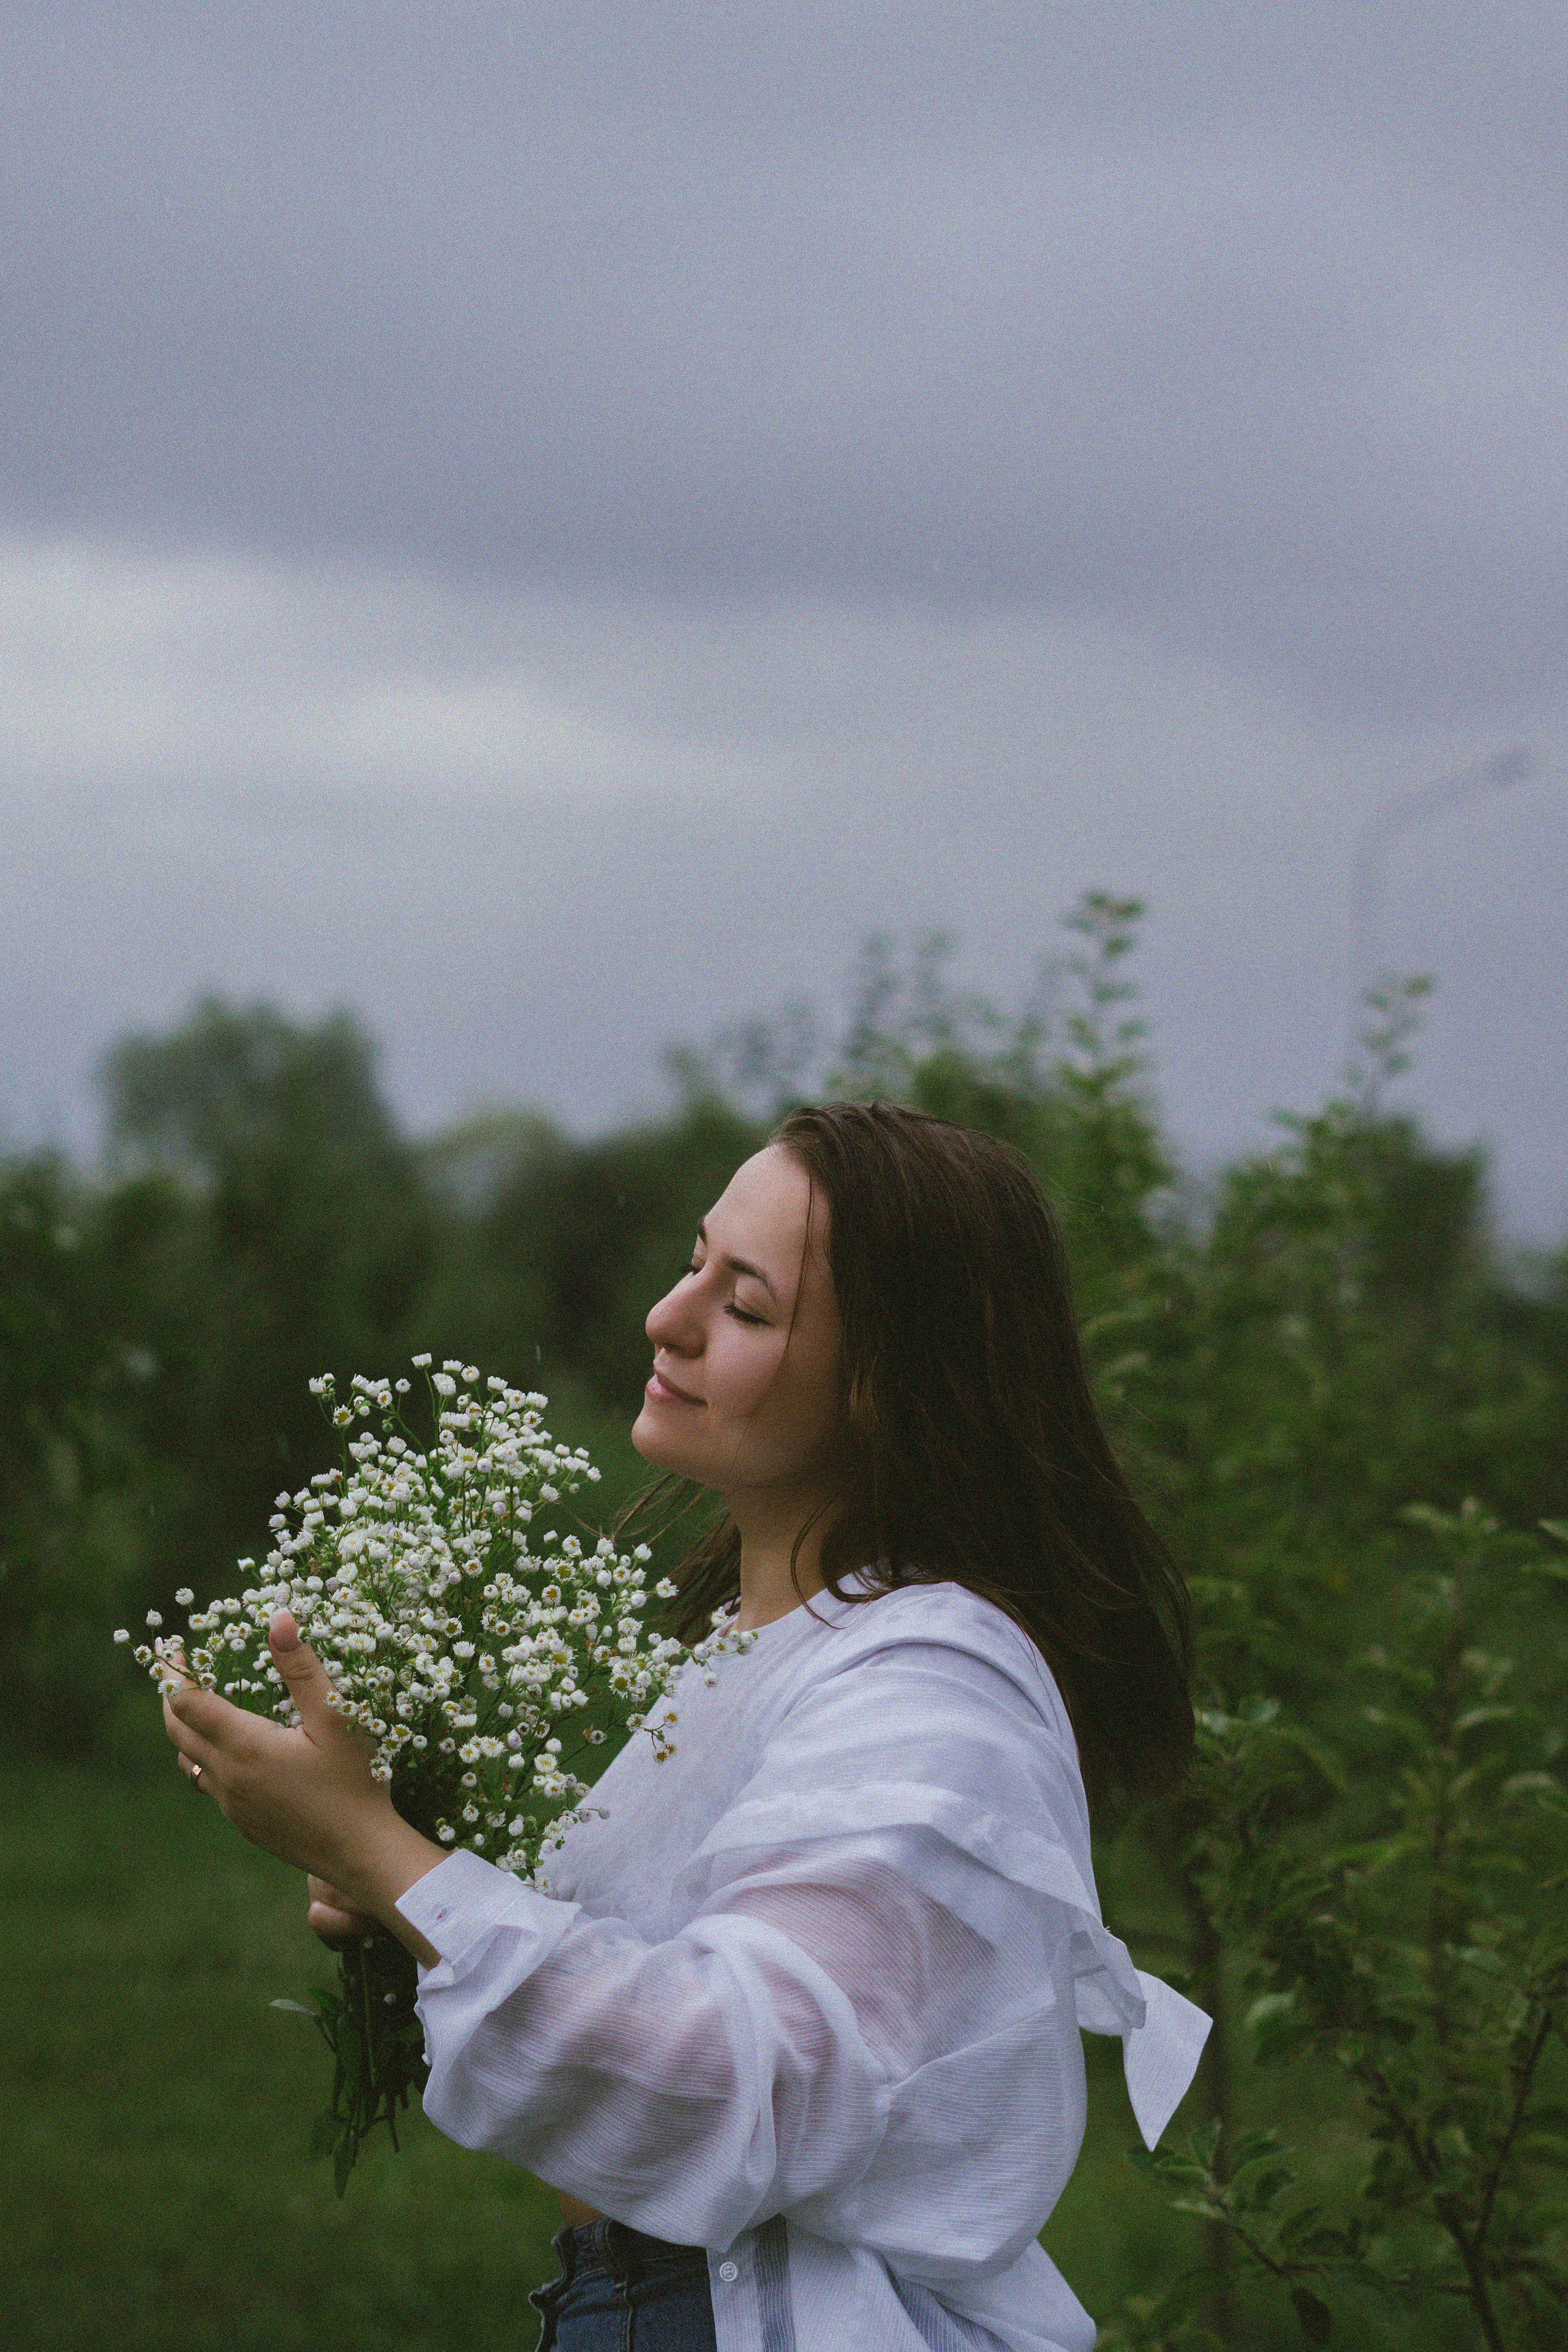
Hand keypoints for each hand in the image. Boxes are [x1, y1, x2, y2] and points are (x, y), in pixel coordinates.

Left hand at [163, 1611, 444, 1963]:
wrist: (361, 1853)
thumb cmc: (355, 1781)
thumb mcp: (334, 1718)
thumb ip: (302, 1669)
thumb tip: (278, 1619)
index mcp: (245, 1747)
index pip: (187, 1702)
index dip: (175, 1672)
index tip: (174, 1646)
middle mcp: (227, 1777)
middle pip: (177, 1730)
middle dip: (170, 1695)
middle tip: (174, 1667)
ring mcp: (232, 1804)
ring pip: (188, 1759)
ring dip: (183, 1728)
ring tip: (195, 1704)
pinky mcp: (242, 1822)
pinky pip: (207, 1783)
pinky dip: (202, 1755)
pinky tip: (227, 1749)